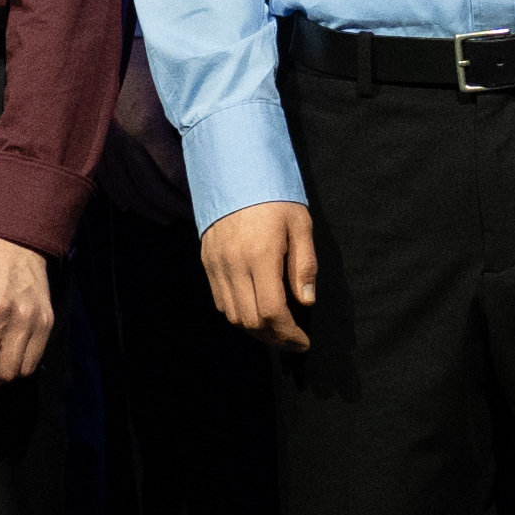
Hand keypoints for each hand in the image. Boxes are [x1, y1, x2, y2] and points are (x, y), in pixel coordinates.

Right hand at [204, 200, 322, 349]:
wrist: (235, 171)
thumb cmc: (275, 196)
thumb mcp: (300, 224)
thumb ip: (305, 264)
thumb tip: (306, 301)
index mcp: (261, 255)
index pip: (272, 312)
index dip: (288, 335)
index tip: (303, 342)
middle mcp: (234, 265)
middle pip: (250, 321)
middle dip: (274, 339)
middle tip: (293, 342)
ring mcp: (216, 265)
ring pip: (232, 316)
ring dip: (255, 331)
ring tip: (276, 332)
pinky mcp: (207, 262)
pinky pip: (220, 301)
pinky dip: (238, 315)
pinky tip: (255, 312)